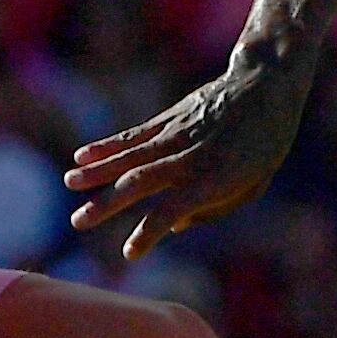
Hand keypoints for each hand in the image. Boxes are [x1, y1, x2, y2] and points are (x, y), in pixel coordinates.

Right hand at [63, 53, 315, 262]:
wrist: (267, 85)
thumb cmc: (264, 144)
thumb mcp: (252, 184)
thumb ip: (213, 209)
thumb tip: (174, 226)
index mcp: (217, 179)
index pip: (174, 209)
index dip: (149, 232)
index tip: (129, 252)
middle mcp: (193, 156)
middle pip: (142, 182)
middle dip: (107, 203)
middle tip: (78, 221)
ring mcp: (179, 133)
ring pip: (132, 155)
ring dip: (98, 171)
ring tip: (70, 184)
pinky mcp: (171, 117)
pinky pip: (135, 134)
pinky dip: (108, 145)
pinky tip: (81, 156)